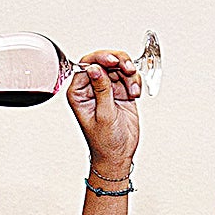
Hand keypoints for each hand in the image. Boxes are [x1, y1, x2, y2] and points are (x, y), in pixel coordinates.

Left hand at [67, 49, 142, 174]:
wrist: (118, 155)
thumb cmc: (105, 142)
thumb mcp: (103, 115)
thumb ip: (101, 90)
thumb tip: (95, 68)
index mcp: (79, 93)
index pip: (86, 65)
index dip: (100, 59)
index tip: (112, 61)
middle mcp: (92, 88)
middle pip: (103, 61)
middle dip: (118, 62)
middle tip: (128, 69)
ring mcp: (107, 88)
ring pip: (118, 66)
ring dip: (129, 74)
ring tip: (133, 89)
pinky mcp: (120, 91)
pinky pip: (129, 76)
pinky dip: (135, 81)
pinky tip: (134, 93)